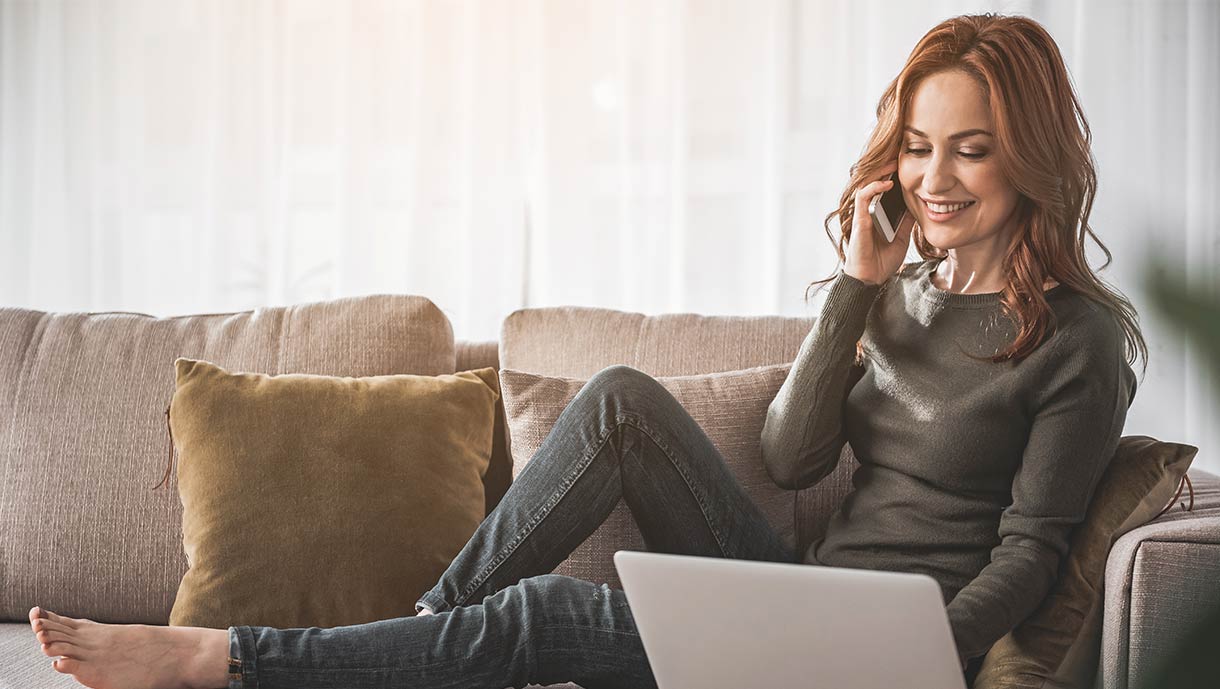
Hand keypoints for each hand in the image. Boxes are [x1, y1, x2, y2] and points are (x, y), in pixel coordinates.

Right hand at [842, 160, 915, 285]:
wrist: (871, 280)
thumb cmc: (882, 261)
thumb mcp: (901, 237)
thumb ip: (906, 221)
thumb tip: (919, 205)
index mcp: (876, 215)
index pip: (881, 189)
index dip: (890, 175)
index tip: (905, 164)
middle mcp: (867, 212)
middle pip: (873, 183)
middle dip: (885, 169)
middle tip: (900, 157)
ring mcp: (861, 215)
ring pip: (866, 185)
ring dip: (879, 173)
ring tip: (893, 164)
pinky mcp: (859, 220)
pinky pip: (863, 198)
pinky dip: (874, 188)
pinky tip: (887, 184)